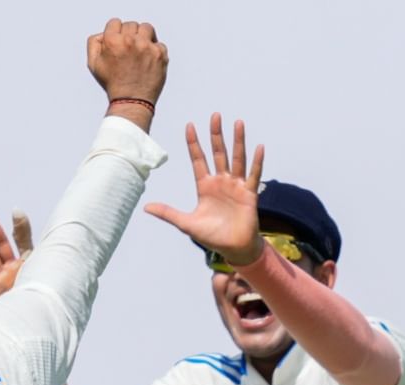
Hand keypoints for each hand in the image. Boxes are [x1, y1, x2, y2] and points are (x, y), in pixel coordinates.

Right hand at [0, 209, 32, 299]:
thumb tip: (16, 210)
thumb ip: (23, 234)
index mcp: (26, 262)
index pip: (14, 240)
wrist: (35, 311)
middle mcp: (13, 269)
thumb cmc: (40, 286)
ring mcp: (2, 279)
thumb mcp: (33, 256)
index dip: (4, 226)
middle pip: (0, 245)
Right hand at [87, 18, 167, 105]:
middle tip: (128, 51)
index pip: (115, 23)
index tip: (117, 45)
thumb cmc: (112, 83)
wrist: (131, 101)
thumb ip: (94, 43)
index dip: (115, 33)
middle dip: (128, 36)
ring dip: (143, 36)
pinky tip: (148, 61)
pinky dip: (154, 51)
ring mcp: (146, 46)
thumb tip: (103, 33)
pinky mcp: (160, 54)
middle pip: (130, 25)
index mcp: (112, 41)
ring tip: (140, 50)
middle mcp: (130, 41)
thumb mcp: (94, 64)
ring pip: (146, 28)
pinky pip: (158, 43)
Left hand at [145, 113, 265, 266]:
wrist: (233, 248)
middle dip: (216, 135)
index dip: (194, 143)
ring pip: (236, 159)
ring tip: (238, 123)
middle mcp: (221, 182)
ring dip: (238, 141)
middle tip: (215, 115)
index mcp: (205, 186)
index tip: (190, 125)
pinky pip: (253, 175)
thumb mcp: (186, 224)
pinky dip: (256, 162)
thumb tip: (145, 207)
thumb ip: (168, 213)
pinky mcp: (249, 194)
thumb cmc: (212, 236)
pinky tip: (258, 147)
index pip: (198, 160)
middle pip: (218, 153)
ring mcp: (236, 186)